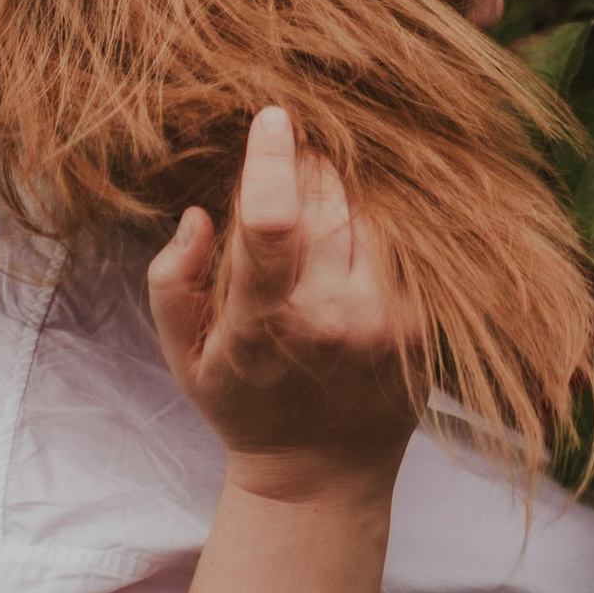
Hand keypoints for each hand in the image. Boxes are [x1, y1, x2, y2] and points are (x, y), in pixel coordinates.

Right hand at [146, 107, 415, 500]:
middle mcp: (332, 319)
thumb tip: (198, 215)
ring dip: (344, 190)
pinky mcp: (421, 322)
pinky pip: (403, 242)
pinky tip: (358, 225)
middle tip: (290, 161)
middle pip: (325, 203)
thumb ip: (172, 283)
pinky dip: (380, 220)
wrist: (322, 475)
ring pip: (369, 214)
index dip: (273, 161)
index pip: (272, 225)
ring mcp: (385, 320)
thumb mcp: (184, 357)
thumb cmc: (244, 406)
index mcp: (263, 325)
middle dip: (306, 168)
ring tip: (322, 193)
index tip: (271, 117)